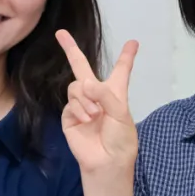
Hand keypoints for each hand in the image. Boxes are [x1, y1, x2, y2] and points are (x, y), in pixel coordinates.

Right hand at [56, 30, 138, 175]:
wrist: (107, 162)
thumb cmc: (120, 139)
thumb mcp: (121, 113)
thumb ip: (105, 94)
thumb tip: (84, 83)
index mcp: (115, 93)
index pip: (120, 71)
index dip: (126, 57)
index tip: (133, 43)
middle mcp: (96, 95)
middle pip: (82, 67)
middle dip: (71, 50)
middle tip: (61, 33)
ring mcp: (81, 105)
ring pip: (75, 86)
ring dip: (86, 98)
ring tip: (95, 114)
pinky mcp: (69, 117)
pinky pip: (70, 103)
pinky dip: (79, 109)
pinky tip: (87, 120)